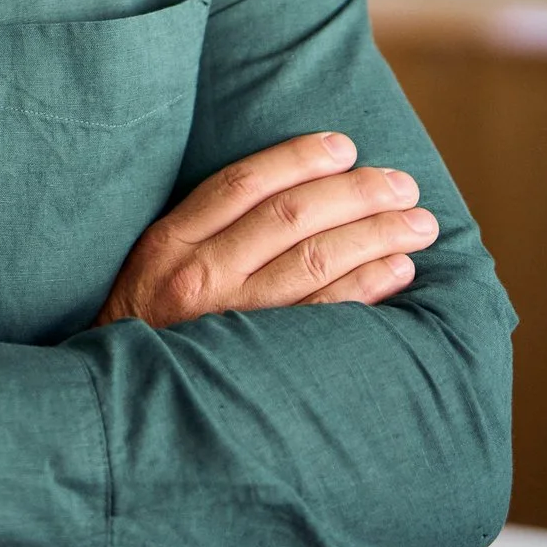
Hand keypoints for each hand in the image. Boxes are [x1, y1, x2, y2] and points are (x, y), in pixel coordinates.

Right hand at [96, 131, 437, 328]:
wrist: (129, 399)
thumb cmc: (151, 323)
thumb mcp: (155, 264)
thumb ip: (204, 228)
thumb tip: (289, 190)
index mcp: (171, 241)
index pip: (243, 183)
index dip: (299, 159)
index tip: (345, 147)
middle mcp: (201, 274)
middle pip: (290, 216)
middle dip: (356, 193)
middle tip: (403, 185)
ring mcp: (233, 319)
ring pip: (316, 259)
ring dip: (376, 234)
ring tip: (418, 224)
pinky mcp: (263, 359)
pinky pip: (327, 312)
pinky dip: (368, 284)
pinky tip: (399, 269)